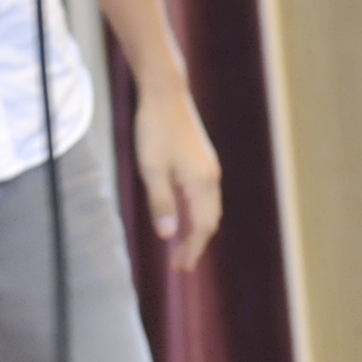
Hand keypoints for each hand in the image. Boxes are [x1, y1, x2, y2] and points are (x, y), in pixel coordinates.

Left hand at [135, 79, 222, 270]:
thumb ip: (160, 203)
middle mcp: (211, 177)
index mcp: (201, 183)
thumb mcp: (151, 169)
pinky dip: (196, 212)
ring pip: (209, 208)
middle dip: (195, 245)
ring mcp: (208, 167)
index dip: (191, 250)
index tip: (178, 268)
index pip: (201, 228)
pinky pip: (205, 195)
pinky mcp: (202, 159)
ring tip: (180, 245)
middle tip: (178, 265)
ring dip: (196, 229)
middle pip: (209, 221)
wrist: (165, 93)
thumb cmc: (154, 129)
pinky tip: (182, 215)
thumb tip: (168, 235)